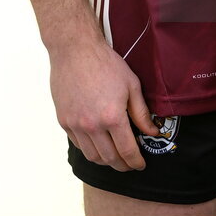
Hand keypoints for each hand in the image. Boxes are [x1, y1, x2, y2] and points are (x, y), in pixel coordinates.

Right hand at [49, 32, 160, 169]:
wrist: (75, 49)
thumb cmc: (105, 63)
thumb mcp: (131, 84)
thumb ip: (141, 112)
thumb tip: (152, 131)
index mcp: (112, 116)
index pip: (127, 151)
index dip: (136, 162)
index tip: (140, 165)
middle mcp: (92, 125)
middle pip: (109, 159)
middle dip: (122, 166)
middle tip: (129, 164)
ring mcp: (75, 125)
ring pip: (92, 156)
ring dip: (105, 161)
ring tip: (114, 156)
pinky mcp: (64, 121)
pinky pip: (78, 145)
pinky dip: (90, 149)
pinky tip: (98, 143)